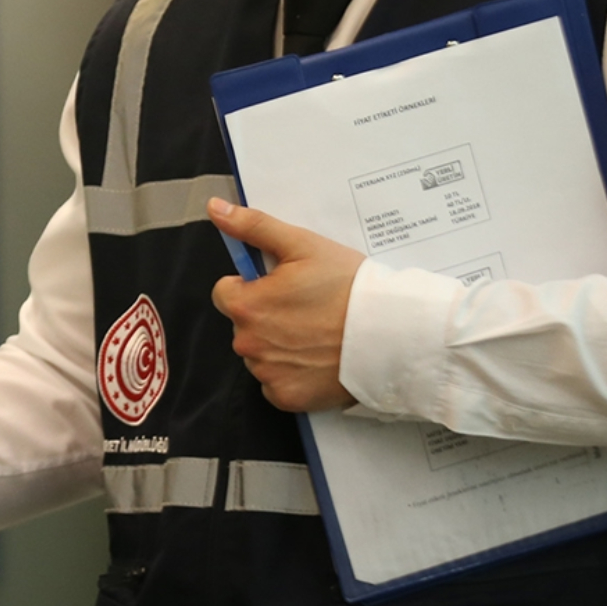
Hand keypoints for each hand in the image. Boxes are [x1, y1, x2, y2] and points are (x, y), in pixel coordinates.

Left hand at [207, 197, 364, 411]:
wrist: (392, 333)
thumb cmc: (348, 286)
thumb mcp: (302, 245)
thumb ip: (253, 227)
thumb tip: (214, 208)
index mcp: (246, 305)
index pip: (226, 292)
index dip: (252, 286)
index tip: (282, 286)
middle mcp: (247, 343)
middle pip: (243, 324)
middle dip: (265, 314)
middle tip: (306, 308)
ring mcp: (266, 374)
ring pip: (259, 354)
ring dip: (277, 344)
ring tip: (316, 333)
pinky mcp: (285, 397)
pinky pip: (275, 383)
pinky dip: (291, 373)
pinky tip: (317, 359)